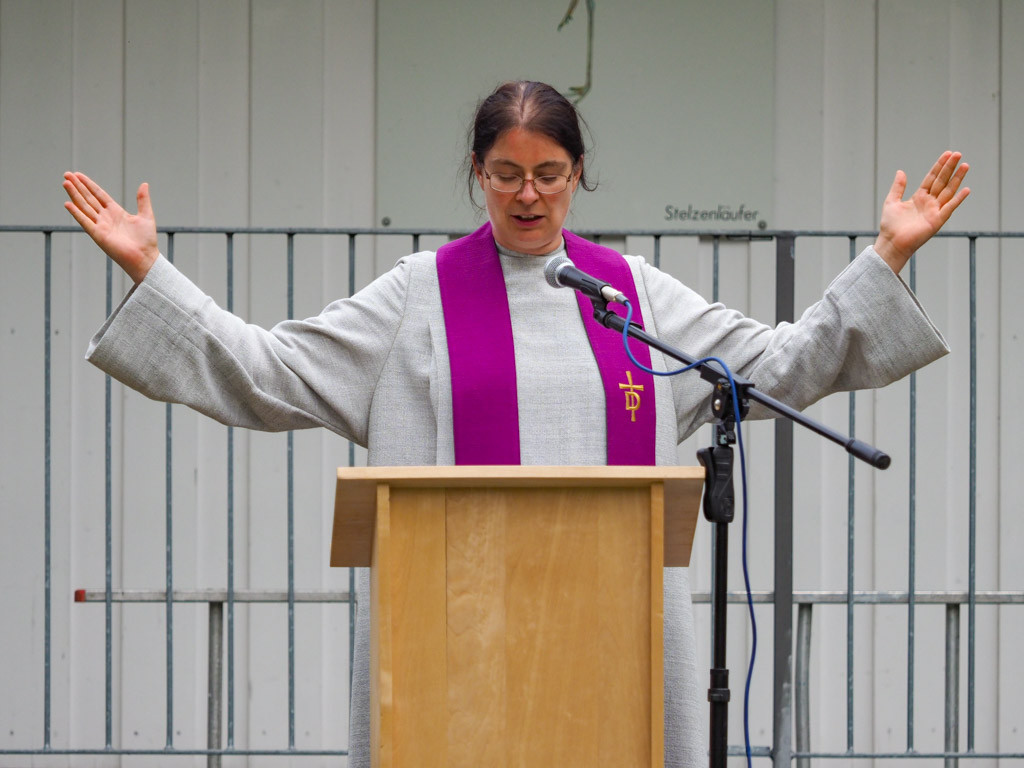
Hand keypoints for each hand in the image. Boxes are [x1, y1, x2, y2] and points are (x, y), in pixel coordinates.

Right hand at [62, 172, 158, 283]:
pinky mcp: (98, 235)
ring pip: (84, 207)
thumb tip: (144, 184)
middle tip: (66, 174)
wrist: (145, 258)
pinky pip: (85, 222)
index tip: (78, 175)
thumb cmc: (146, 240)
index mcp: (116, 212)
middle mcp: (106, 217)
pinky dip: (77, 213)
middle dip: (77, 186)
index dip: (88, 184)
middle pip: (88, 198)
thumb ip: (143, 200)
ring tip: (65, 183)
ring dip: (74, 195)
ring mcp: (101, 226)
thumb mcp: (146, 216)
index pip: (98, 194)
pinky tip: (68, 203)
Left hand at [874, 151, 969, 273]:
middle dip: (950, 168)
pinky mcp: (937, 220)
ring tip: (965, 165)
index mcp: (919, 197)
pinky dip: (958, 199)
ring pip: (948, 191)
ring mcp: (934, 210)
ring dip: (957, 179)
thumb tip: (901, 171)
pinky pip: (949, 208)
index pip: (932, 178)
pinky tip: (966, 189)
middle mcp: (929, 202)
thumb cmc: (890, 225)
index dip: (939, 166)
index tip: (948, 154)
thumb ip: (898, 187)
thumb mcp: (891, 201)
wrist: (891, 242)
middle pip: (942, 181)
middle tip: (958, 154)